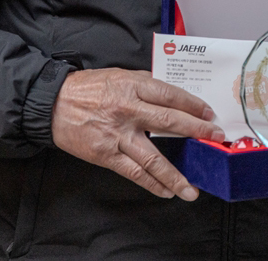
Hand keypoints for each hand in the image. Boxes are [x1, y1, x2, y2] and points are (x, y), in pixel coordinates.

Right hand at [51, 68, 224, 200]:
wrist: (53, 104)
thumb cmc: (88, 88)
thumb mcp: (121, 75)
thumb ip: (146, 85)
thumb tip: (174, 98)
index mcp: (134, 86)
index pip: (171, 96)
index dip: (194, 105)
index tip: (209, 115)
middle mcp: (128, 110)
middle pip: (169, 122)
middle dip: (196, 132)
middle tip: (214, 139)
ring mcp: (117, 135)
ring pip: (153, 158)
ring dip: (175, 175)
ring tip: (191, 188)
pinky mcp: (105, 154)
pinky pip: (133, 172)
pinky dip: (152, 183)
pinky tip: (165, 191)